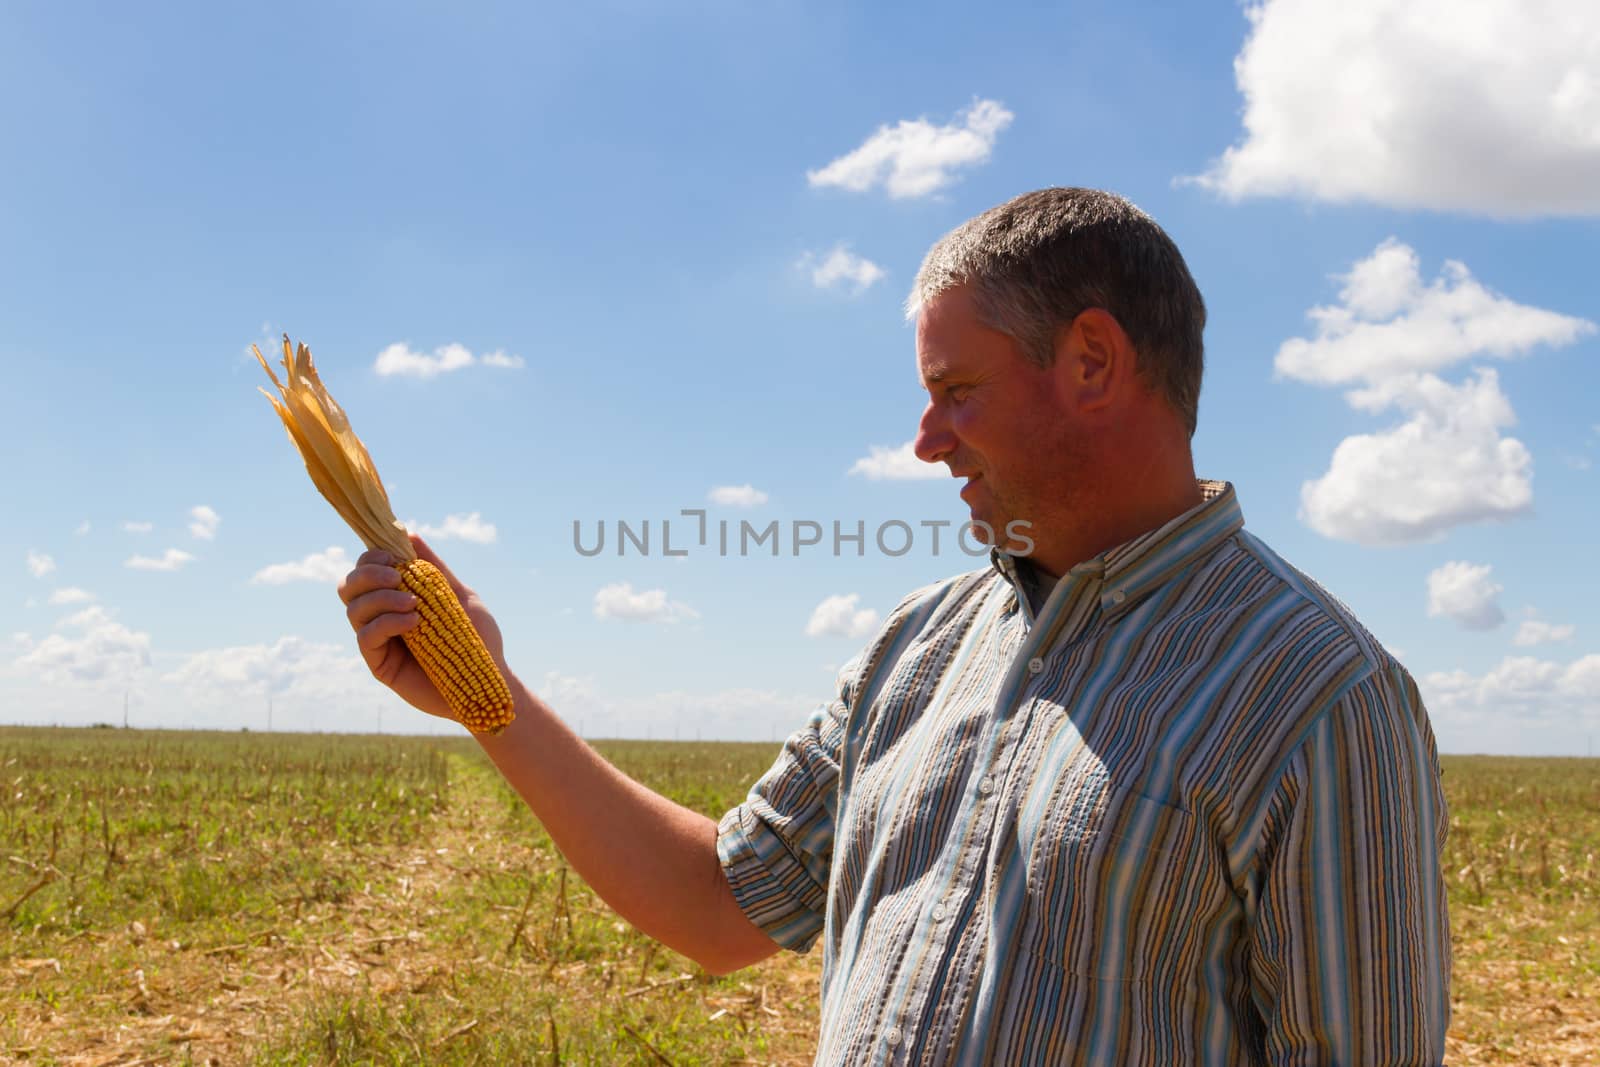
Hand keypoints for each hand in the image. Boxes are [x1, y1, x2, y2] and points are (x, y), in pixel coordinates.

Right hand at [337, 534, 508, 719]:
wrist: (490, 682)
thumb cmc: (479, 640)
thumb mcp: (459, 596)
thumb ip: (434, 569)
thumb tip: (410, 535)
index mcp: (396, 598)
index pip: (365, 571)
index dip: (371, 558)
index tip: (394, 555)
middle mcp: (381, 617)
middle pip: (348, 587)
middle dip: (368, 574)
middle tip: (398, 577)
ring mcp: (379, 642)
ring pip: (353, 609)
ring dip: (381, 598)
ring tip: (415, 603)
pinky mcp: (380, 666)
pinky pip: (366, 637)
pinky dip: (386, 623)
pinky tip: (414, 622)